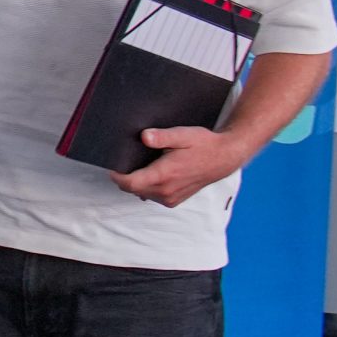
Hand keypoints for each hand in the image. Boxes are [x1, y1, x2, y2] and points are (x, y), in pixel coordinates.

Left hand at [112, 125, 248, 207]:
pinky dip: (148, 186)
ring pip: (141, 193)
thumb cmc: (203, 144)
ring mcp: (171, 198)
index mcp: (164, 175)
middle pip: (132, 188)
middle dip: (125, 177)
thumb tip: (144, 137)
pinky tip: (155, 173)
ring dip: (137, 182)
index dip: (117, 175)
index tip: (113, 164)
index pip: (129, 183)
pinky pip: (152, 196)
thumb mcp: (182, 135)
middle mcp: (166, 191)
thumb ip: (162, 137)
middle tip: (127, 160)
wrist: (223, 158)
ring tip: (144, 165)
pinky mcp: (175, 201)